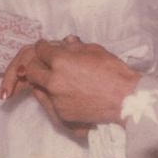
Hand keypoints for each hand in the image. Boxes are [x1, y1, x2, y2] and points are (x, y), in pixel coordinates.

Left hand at [0, 36, 139, 125]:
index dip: (43, 47)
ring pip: (37, 87)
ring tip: (55, 79)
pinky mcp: (61, 115)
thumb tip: (64, 42)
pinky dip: (51, 95)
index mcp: (60, 61)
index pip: (41, 50)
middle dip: (37, 64)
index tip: (45, 47)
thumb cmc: (113, 72)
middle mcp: (53, 81)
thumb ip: (74, 46)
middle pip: (31, 70)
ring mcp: (56, 100)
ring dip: (42, 81)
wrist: (126, 100)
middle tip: (46, 63)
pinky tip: (62, 92)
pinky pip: (48, 102)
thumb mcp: (95, 50)